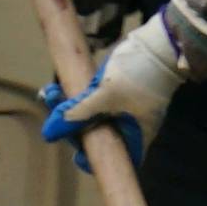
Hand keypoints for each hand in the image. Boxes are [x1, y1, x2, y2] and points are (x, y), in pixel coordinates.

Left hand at [43, 14, 184, 159]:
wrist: (157, 46)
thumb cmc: (139, 75)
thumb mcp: (104, 96)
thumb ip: (77, 114)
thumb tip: (49, 134)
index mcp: (136, 136)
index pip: (115, 159)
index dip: (95, 159)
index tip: (76, 152)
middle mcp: (130, 127)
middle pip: (96, 137)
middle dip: (71, 125)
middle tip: (55, 106)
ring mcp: (123, 110)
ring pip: (90, 118)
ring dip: (68, 109)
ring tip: (53, 92)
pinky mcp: (115, 95)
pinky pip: (91, 102)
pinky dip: (76, 98)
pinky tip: (59, 89)